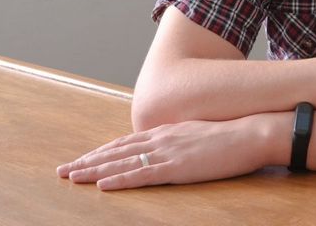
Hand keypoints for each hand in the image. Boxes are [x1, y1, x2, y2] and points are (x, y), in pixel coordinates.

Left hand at [57, 115, 275, 190]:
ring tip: (71, 177)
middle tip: (64, 169)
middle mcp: (162, 138)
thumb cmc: (232, 135)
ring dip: (93, 170)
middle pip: (117, 150)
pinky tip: (101, 185)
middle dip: (88, 160)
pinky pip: (140, 175)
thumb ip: (181, 140)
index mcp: (168, 130)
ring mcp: (167, 152)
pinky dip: (118, 180)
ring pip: (121, 162)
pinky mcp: (175, 167)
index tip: (85, 158)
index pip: (127, 142)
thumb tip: (171, 148)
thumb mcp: (200, 134)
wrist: (251, 133)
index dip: (103, 151)